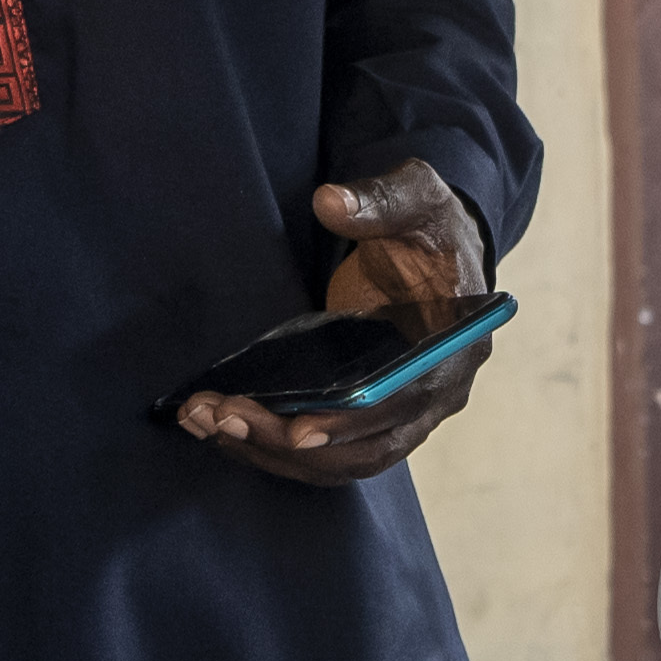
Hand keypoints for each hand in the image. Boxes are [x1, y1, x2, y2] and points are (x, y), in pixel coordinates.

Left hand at [181, 162, 495, 486]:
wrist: (438, 251)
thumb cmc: (428, 227)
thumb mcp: (416, 198)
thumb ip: (380, 200)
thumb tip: (330, 202)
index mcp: (455, 348)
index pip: (404, 403)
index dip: (353, 422)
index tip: (297, 429)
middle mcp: (436, 396)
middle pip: (364, 448)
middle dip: (288, 443)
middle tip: (223, 418)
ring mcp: (405, 415)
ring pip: (340, 462)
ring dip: (271, 452)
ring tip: (206, 422)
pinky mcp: (373, 419)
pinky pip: (326, 454)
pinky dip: (274, 449)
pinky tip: (224, 428)